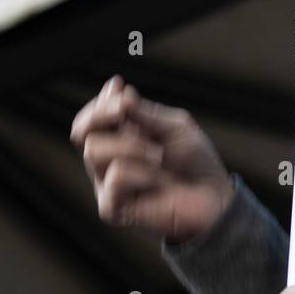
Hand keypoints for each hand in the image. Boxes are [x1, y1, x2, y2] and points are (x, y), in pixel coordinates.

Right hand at [70, 75, 233, 242]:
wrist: (213, 196)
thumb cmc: (194, 161)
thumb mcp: (174, 126)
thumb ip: (145, 113)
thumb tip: (119, 92)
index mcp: (118, 141)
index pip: (89, 121)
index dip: (98, 102)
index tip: (118, 85)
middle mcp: (107, 162)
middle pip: (82, 132)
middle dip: (102, 114)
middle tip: (124, 110)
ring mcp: (107, 185)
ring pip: (94, 151)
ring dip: (130, 145)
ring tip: (158, 155)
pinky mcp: (112, 209)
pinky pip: (115, 177)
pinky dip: (142, 172)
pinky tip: (159, 182)